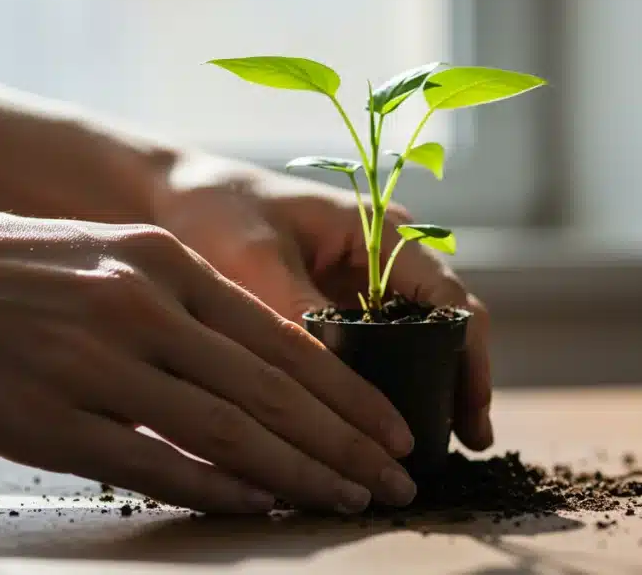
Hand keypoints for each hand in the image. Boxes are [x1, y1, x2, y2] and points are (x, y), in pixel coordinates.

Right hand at [0, 202, 418, 512]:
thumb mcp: (102, 252)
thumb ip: (178, 303)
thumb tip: (249, 367)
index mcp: (162, 262)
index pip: (281, 339)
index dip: (344, 393)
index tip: (389, 428)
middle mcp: (141, 307)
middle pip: (269, 390)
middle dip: (344, 441)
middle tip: (397, 479)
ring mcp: (96, 366)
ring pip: (226, 432)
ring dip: (298, 474)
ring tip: (349, 499)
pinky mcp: (49, 422)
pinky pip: (153, 465)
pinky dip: (214, 491)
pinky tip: (259, 508)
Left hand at [157, 151, 493, 450]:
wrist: (171, 192)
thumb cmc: (213, 210)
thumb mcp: (254, 261)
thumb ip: (299, 314)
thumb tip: (337, 384)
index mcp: (381, 231)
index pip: (451, 300)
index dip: (470, 360)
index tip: (470, 417)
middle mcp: (385, 254)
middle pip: (444, 324)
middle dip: (458, 382)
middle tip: (465, 445)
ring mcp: (363, 279)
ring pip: (415, 340)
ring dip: (427, 387)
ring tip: (430, 449)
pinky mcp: (337, 302)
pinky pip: (378, 346)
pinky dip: (387, 383)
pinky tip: (378, 426)